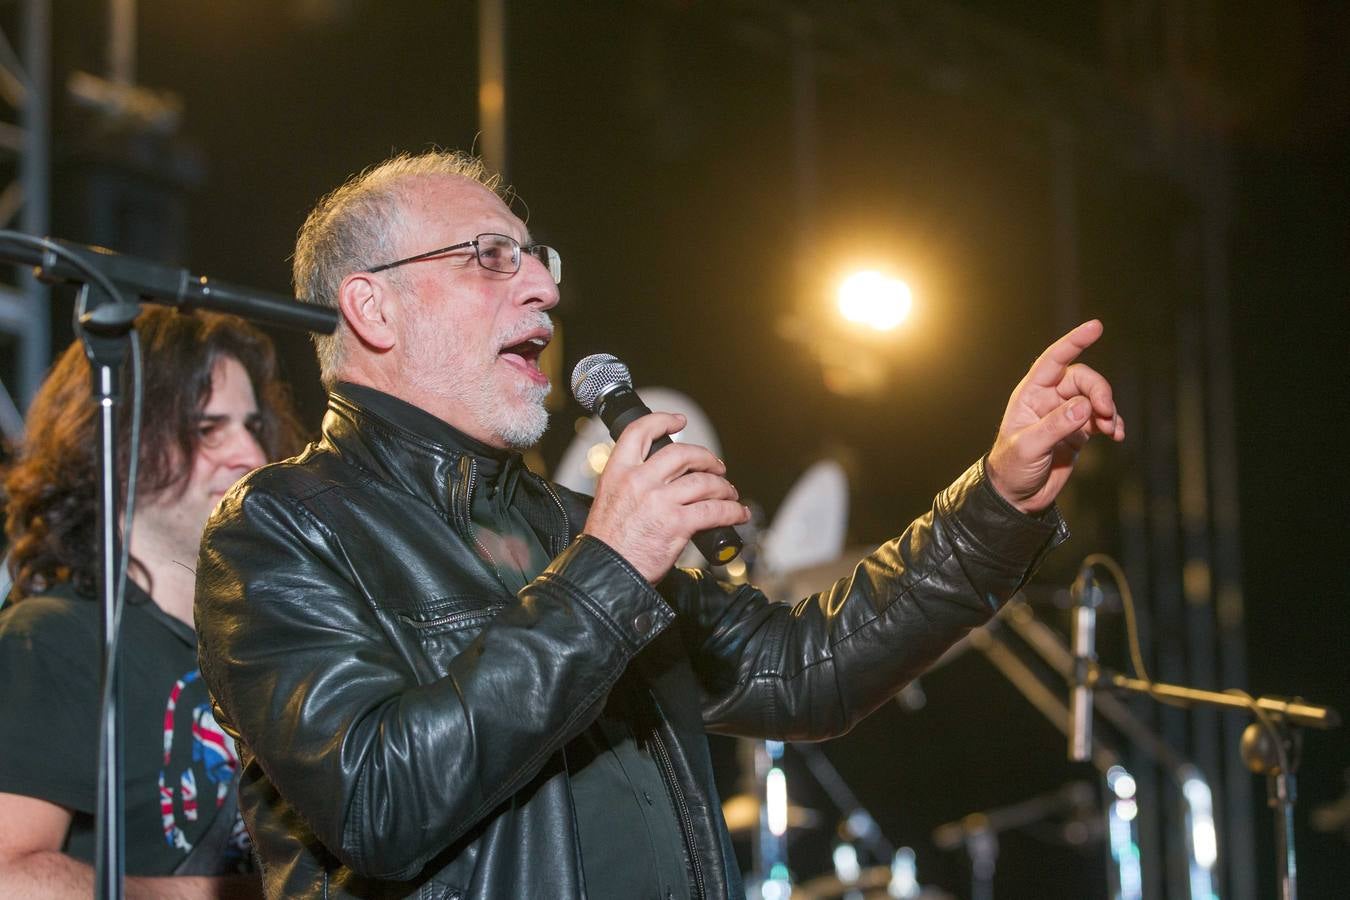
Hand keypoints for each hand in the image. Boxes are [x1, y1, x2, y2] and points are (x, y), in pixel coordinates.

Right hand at [584, 412, 749, 582]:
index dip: (662, 421)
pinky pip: (714, 510)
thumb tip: (661, 481)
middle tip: (716, 466)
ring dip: (723, 487)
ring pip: (703, 482)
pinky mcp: (676, 524)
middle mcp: (638, 481)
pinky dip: (732, 511)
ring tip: (729, 494)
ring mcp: (659, 501)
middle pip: (682, 454)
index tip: (679, 421)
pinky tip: (738, 514)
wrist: (606, 575)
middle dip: (706, 458)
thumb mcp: (608, 501)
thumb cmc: (608, 545)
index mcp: (617, 472)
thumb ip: (630, 485)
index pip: (639, 432)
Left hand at [986, 319, 1124, 513]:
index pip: (1053, 360)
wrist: (1018, 497)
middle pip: (1083, 379)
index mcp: (1030, 394)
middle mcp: (1049, 399)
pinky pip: (1102, 418)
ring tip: (1112, 430)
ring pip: (1096, 398)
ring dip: (1109, 410)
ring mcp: (1066, 414)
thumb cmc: (1012, 468)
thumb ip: (1056, 426)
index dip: (1074, 341)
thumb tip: (1084, 406)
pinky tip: (1117, 436)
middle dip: (1100, 391)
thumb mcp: (1029, 447)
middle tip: (1105, 412)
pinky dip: (1113, 423)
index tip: (1095, 327)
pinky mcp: (1079, 431)